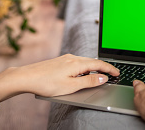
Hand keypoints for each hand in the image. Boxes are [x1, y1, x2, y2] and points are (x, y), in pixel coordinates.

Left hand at [0, 54, 119, 98]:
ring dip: (94, 67)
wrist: (26, 77)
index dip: (110, 69)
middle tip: (113, 74)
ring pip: (84, 62)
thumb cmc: (46, 83)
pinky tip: (83, 73)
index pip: (98, 64)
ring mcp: (65, 59)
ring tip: (101, 75)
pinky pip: (77, 63)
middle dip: (104, 67)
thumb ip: (89, 82)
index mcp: (77, 63)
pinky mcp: (59, 61)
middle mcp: (72, 58)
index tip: (118, 73)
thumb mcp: (71, 86)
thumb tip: (103, 78)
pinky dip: (85, 68)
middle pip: (92, 61)